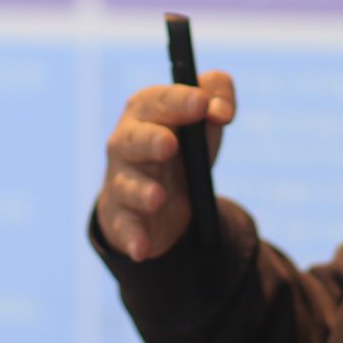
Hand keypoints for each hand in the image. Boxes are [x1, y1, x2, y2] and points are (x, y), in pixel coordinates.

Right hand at [96, 71, 235, 261]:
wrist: (161, 197)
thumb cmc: (184, 147)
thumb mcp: (203, 117)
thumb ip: (218, 95)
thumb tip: (221, 110)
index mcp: (146, 111)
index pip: (159, 101)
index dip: (180, 101)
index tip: (202, 105)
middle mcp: (126, 143)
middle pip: (133, 140)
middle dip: (150, 140)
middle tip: (170, 146)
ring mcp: (121, 182)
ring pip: (127, 185)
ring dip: (142, 192)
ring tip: (159, 198)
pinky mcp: (122, 218)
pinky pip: (125, 228)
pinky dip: (133, 238)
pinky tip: (142, 248)